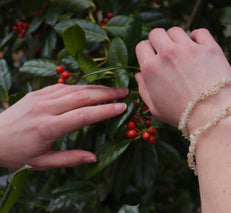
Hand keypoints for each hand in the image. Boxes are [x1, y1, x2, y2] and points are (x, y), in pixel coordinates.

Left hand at [0, 84, 127, 169]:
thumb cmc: (17, 153)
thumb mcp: (42, 163)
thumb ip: (69, 159)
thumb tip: (94, 158)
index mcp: (49, 128)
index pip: (83, 115)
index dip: (105, 111)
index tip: (122, 107)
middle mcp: (46, 108)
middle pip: (82, 96)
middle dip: (106, 93)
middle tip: (124, 92)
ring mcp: (41, 97)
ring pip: (74, 88)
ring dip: (96, 87)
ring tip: (112, 89)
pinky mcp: (38, 92)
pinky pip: (63, 86)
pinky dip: (80, 86)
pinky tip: (91, 88)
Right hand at [135, 27, 230, 130]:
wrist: (212, 117)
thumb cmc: (182, 116)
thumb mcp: (155, 108)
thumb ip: (143, 90)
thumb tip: (139, 75)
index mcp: (151, 68)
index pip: (142, 45)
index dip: (147, 51)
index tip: (154, 57)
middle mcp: (168, 54)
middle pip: (156, 33)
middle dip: (159, 41)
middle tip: (167, 53)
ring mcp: (189, 49)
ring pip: (176, 31)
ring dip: (177, 39)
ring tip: (183, 52)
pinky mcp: (210, 48)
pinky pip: (200, 32)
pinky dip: (197, 37)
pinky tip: (198, 47)